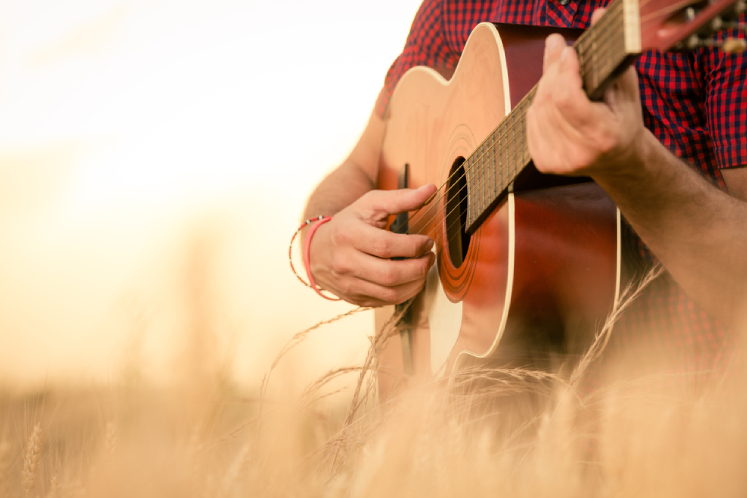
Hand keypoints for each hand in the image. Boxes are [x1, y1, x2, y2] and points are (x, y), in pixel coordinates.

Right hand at [308, 184, 436, 306]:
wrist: (317, 250)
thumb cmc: (349, 223)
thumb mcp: (370, 204)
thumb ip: (402, 198)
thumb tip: (431, 190)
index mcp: (348, 235)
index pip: (386, 246)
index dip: (413, 246)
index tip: (427, 241)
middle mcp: (345, 262)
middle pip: (390, 275)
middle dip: (419, 267)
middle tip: (429, 257)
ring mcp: (349, 284)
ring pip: (391, 293)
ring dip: (416, 283)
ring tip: (423, 267)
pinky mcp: (355, 299)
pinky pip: (387, 302)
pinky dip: (406, 292)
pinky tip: (411, 279)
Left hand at [526, 9, 645, 178]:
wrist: (618, 162)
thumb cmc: (623, 120)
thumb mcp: (623, 87)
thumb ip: (606, 54)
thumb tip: (596, 13)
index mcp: (602, 136)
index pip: (567, 99)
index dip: (563, 71)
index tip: (569, 52)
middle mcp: (578, 153)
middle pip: (549, 100)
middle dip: (553, 72)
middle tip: (559, 52)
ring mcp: (559, 161)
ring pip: (537, 109)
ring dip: (545, 86)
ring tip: (560, 75)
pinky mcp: (544, 163)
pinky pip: (530, 121)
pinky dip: (539, 105)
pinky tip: (553, 100)